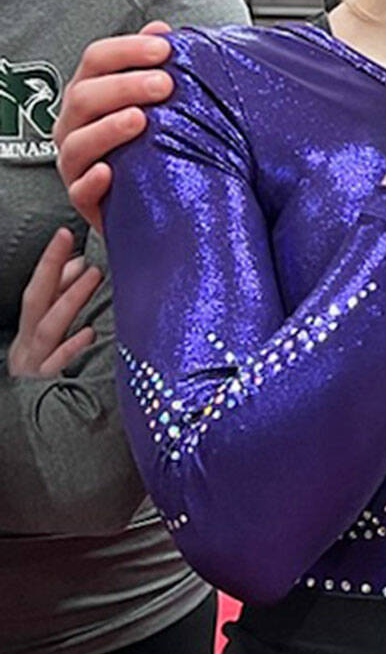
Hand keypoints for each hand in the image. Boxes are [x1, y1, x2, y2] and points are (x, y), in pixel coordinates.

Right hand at [8, 227, 103, 376]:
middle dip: (52, 270)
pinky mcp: (45, 386)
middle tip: (73, 243)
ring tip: (92, 276)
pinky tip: (88, 334)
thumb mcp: (49, 333)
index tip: (65, 234)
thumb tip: (80, 264)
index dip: (49, 261)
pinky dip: (70, 348)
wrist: (26, 419)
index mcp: (28, 327)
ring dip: (70, 300)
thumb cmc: (45, 367)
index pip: (38, 287)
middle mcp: (27, 342)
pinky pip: (56, 366)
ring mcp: (34, 363)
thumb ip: (63, 300)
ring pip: (48, 328)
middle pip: (37, 301)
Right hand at [53, 21, 173, 231]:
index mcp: (90, 93)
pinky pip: (80, 192)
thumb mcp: (154, 101)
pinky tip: (110, 172)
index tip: (164, 48)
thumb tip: (160, 29)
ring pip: (78, 143)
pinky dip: (93, 181)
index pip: (97, 60)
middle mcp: (75, 125)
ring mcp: (76, 162)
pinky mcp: (84, 199)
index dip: (128, 50)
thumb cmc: (149, 142)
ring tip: (140, 120)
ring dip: (108, 129)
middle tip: (165, 84)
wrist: (149, 197)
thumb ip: (152, 65)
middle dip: (124, 86)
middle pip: (85, 96)